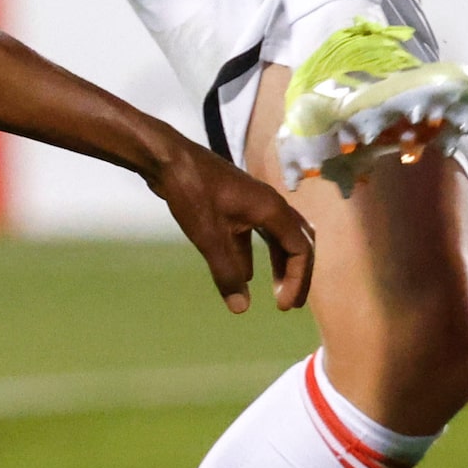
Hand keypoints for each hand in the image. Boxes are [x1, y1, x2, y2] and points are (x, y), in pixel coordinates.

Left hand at [146, 134, 313, 313]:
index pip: (300, 249)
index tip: (283, 306)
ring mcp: (252, 203)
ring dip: (278, 264)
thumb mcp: (210, 237)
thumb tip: (241, 309)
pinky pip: (256, 233)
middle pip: (296, 241)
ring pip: (276, 237)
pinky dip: (255, 254)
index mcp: (272, 210)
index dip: (297, 280)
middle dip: (296, 272)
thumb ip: (226, 272)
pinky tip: (245, 274)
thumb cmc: (192, 193)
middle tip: (290, 303)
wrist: (167, 158)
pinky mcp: (235, 204)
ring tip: (275, 291)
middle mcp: (269, 204)